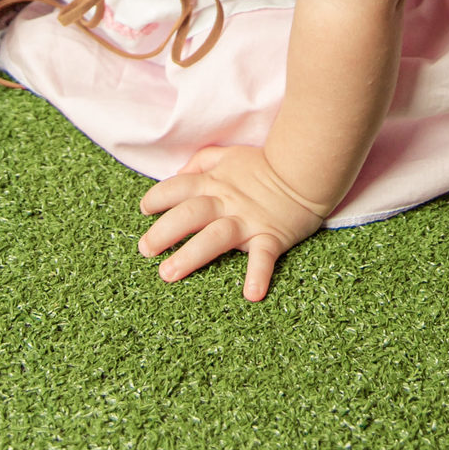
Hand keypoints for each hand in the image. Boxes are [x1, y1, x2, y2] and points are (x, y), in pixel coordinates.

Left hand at [138, 145, 327, 300]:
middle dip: (163, 231)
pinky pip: (263, 256)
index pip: (178, 187)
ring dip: (191, 255)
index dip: (158, 197)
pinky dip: (258, 275)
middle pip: (189, 214)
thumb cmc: (262, 164)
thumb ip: (201, 162)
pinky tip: (251, 294)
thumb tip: (180, 174)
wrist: (303, 168)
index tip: (144, 210)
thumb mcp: (228, 155)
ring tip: (168, 274)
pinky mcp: (271, 236)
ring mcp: (247, 220)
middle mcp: (226, 202)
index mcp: (214, 182)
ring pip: (214, 236)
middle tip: (145, 250)